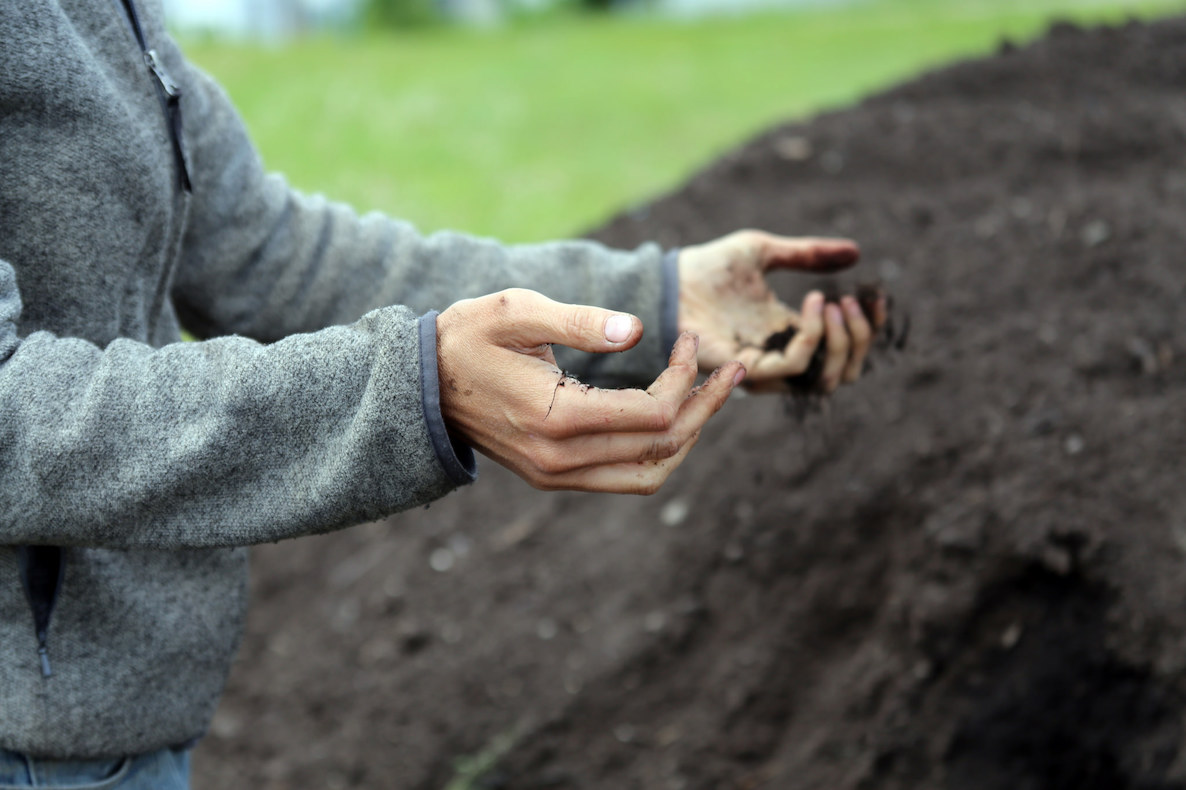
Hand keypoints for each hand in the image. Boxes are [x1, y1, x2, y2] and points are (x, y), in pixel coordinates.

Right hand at [436, 288, 744, 493]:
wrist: (420, 385)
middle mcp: (559, 460)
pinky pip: (625, 478)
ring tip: (710, 395)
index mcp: (555, 418)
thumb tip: (640, 331)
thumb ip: (580, 321)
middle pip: (662, 446)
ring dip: (689, 436)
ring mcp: (557, 476)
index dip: (688, 377)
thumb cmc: (469, 336)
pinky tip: (671, 413)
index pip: (653, 413)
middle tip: (730, 367)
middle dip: (706, 405)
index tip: (692, 338)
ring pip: (650, 474)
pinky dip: (659, 451)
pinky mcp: (554, 478)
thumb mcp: (518, 311)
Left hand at [678, 230, 884, 392]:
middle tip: (850, 302)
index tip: (875, 297)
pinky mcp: (747, 368)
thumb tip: (856, 252)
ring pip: (825, 379)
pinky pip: (794, 367)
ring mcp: (766, 366)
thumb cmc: (710, 268)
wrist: (670, 281)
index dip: (868, 329)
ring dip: (841, 343)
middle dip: (859, 339)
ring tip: (835, 304)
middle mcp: (783, 356)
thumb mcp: (765, 252)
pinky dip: (813, 338)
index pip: (844, 349)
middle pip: (843, 372)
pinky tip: (814, 304)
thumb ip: (808, 254)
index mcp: (791, 333)